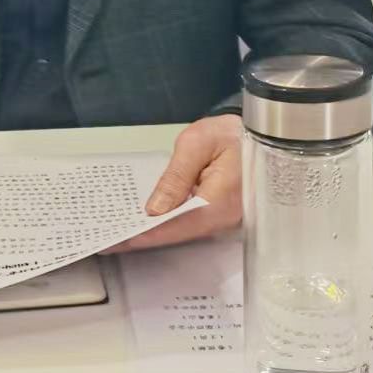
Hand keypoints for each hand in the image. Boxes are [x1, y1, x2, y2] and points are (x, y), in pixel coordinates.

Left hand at [108, 115, 242, 252]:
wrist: (260, 132)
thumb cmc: (231, 133)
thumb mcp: (197, 143)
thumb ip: (175, 177)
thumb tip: (155, 209)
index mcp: (221, 199)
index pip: (178, 225)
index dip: (148, 234)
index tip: (120, 240)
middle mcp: (226, 217)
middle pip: (180, 234)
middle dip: (146, 237)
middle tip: (113, 240)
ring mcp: (227, 219)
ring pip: (185, 232)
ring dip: (155, 232)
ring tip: (124, 233)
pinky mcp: (223, 215)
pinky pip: (193, 224)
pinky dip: (170, 224)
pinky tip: (149, 223)